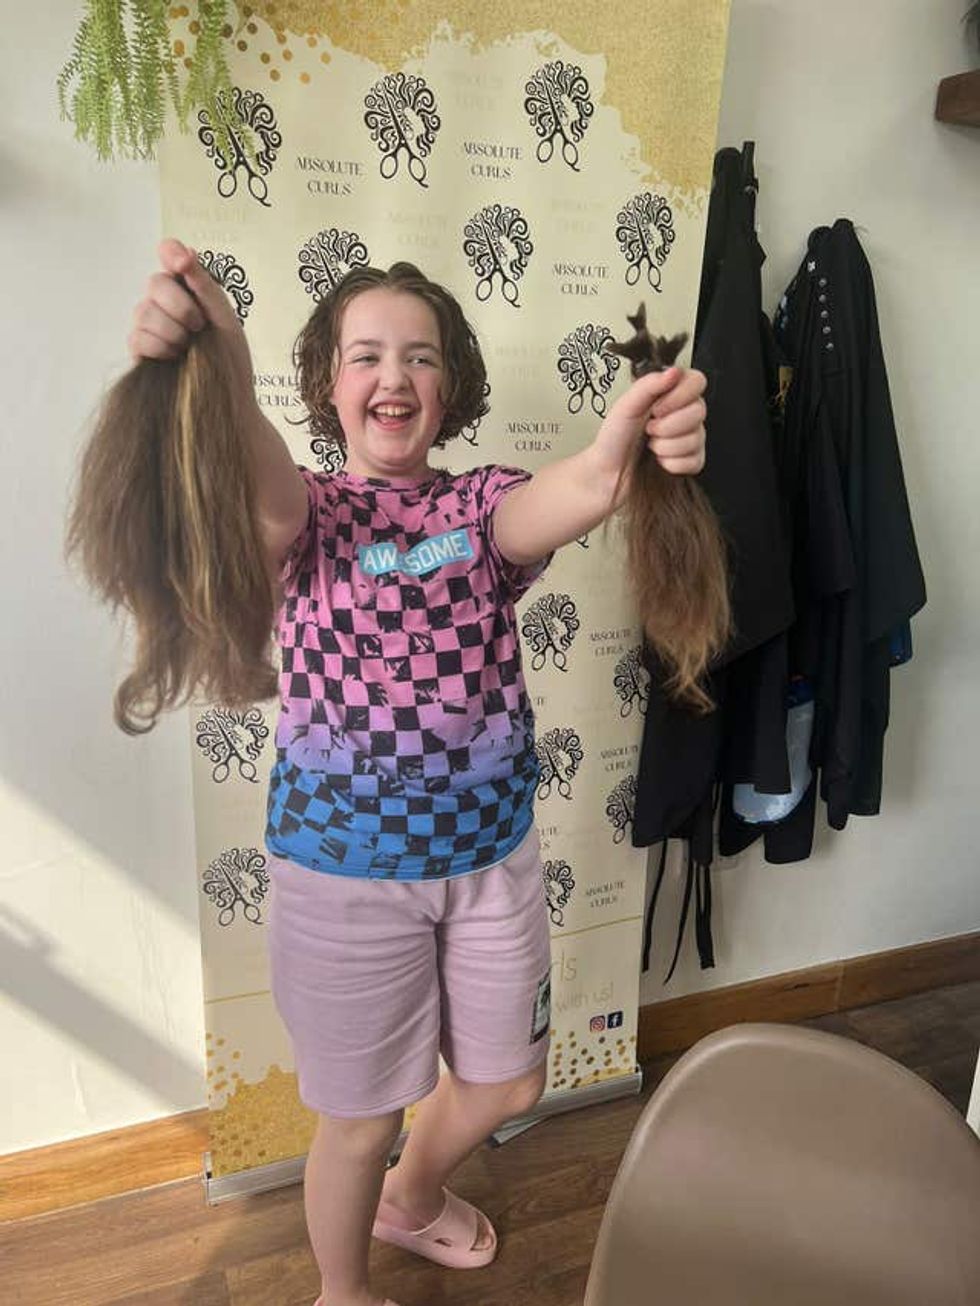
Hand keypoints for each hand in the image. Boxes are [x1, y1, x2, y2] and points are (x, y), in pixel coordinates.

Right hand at [127, 237, 252, 387]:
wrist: (228, 399)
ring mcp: (148, 324)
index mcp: (187, 287)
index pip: (169, 254)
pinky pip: (139, 338)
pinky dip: (160, 348)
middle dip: (181, 307)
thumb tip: (186, 252)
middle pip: (155, 283)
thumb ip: (205, 286)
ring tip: (188, 348)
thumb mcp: (225, 318)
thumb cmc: (231, 359)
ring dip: (172, 332)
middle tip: (199, 327)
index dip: (171, 254)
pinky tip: (174, 357)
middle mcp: (163, 301)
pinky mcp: (139, 349)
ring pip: (144, 312)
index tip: (183, 264)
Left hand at [598, 366, 707, 477]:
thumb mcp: (626, 405)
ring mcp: (691, 438)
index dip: (679, 395)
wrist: (609, 471)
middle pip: (700, 411)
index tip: (657, 408)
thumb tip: (674, 371)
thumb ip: (650, 384)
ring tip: (651, 445)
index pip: (697, 382)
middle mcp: (684, 413)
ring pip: (696, 438)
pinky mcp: (691, 462)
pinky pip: (694, 460)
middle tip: (649, 429)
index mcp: (670, 394)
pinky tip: (659, 460)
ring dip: (665, 446)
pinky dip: (671, 463)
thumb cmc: (615, 438)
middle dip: (668, 425)